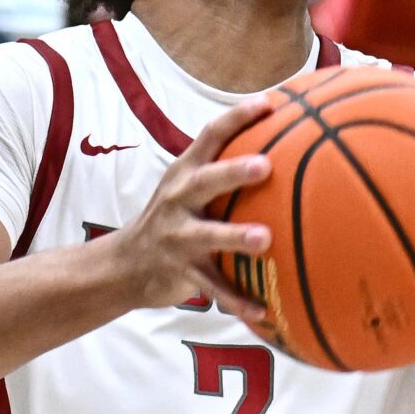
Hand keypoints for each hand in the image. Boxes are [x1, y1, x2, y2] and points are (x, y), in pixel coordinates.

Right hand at [107, 99, 275, 329]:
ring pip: (207, 235)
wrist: (124, 264)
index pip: (209, 136)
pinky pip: (212, 288)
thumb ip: (226, 169)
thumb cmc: (173, 218)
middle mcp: (177, 200)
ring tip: (265, 239)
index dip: (236, 118)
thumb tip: (290, 145)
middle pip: (205, 181)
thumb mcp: (189, 187)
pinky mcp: (180, 271)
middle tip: (265, 166)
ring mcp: (176, 236)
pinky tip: (265, 310)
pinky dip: (237, 300)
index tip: (267, 102)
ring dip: (235, 237)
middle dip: (233, 172)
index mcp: (184, 174)